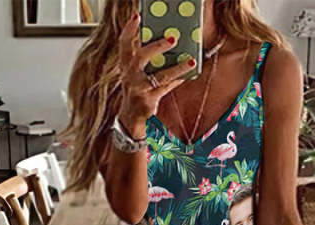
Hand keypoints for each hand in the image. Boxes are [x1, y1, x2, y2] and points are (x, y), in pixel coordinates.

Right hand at [116, 12, 194, 133]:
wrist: (131, 118)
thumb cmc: (137, 90)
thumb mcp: (136, 73)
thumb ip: (147, 59)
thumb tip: (168, 41)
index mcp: (125, 65)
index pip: (124, 44)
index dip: (129, 29)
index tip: (136, 16)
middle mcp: (129, 76)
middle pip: (141, 57)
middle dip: (157, 46)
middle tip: (173, 38)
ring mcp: (138, 89)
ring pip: (160, 76)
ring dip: (177, 68)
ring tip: (191, 61)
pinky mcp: (148, 101)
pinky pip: (166, 88)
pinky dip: (177, 80)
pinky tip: (187, 74)